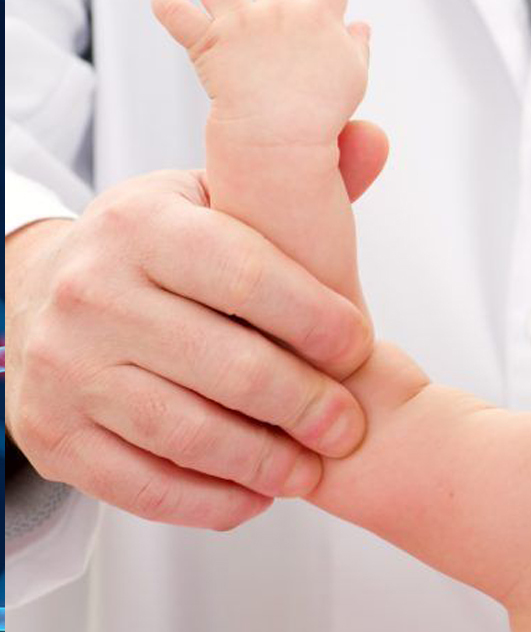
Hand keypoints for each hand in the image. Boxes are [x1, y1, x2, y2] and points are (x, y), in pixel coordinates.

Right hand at [3, 125, 385, 528]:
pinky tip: (254, 496)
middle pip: (228, 365)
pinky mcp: (49, 435)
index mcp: (139, 225)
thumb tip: (373, 140)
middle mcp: (89, 292)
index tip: (363, 349)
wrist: (46, 290)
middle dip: (305, 404)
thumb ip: (300, 183)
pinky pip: (140, 484)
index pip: (248, 277)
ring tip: (311, 469)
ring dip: (265, 461)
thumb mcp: (218, 198)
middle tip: (348, 426)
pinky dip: (207, 500)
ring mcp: (62, 368)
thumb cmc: (163, 250)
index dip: (318, 320)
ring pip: (187, 432)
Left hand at [152, 0, 370, 144]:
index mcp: (320, 16)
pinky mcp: (208, 41)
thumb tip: (360, 25)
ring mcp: (241, 22)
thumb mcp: (353, 75)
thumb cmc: (323, 110)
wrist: (284, 132)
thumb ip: (357, 46)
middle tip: (266, 11)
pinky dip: (166, 4)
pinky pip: (176, 13)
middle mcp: (279, 10)